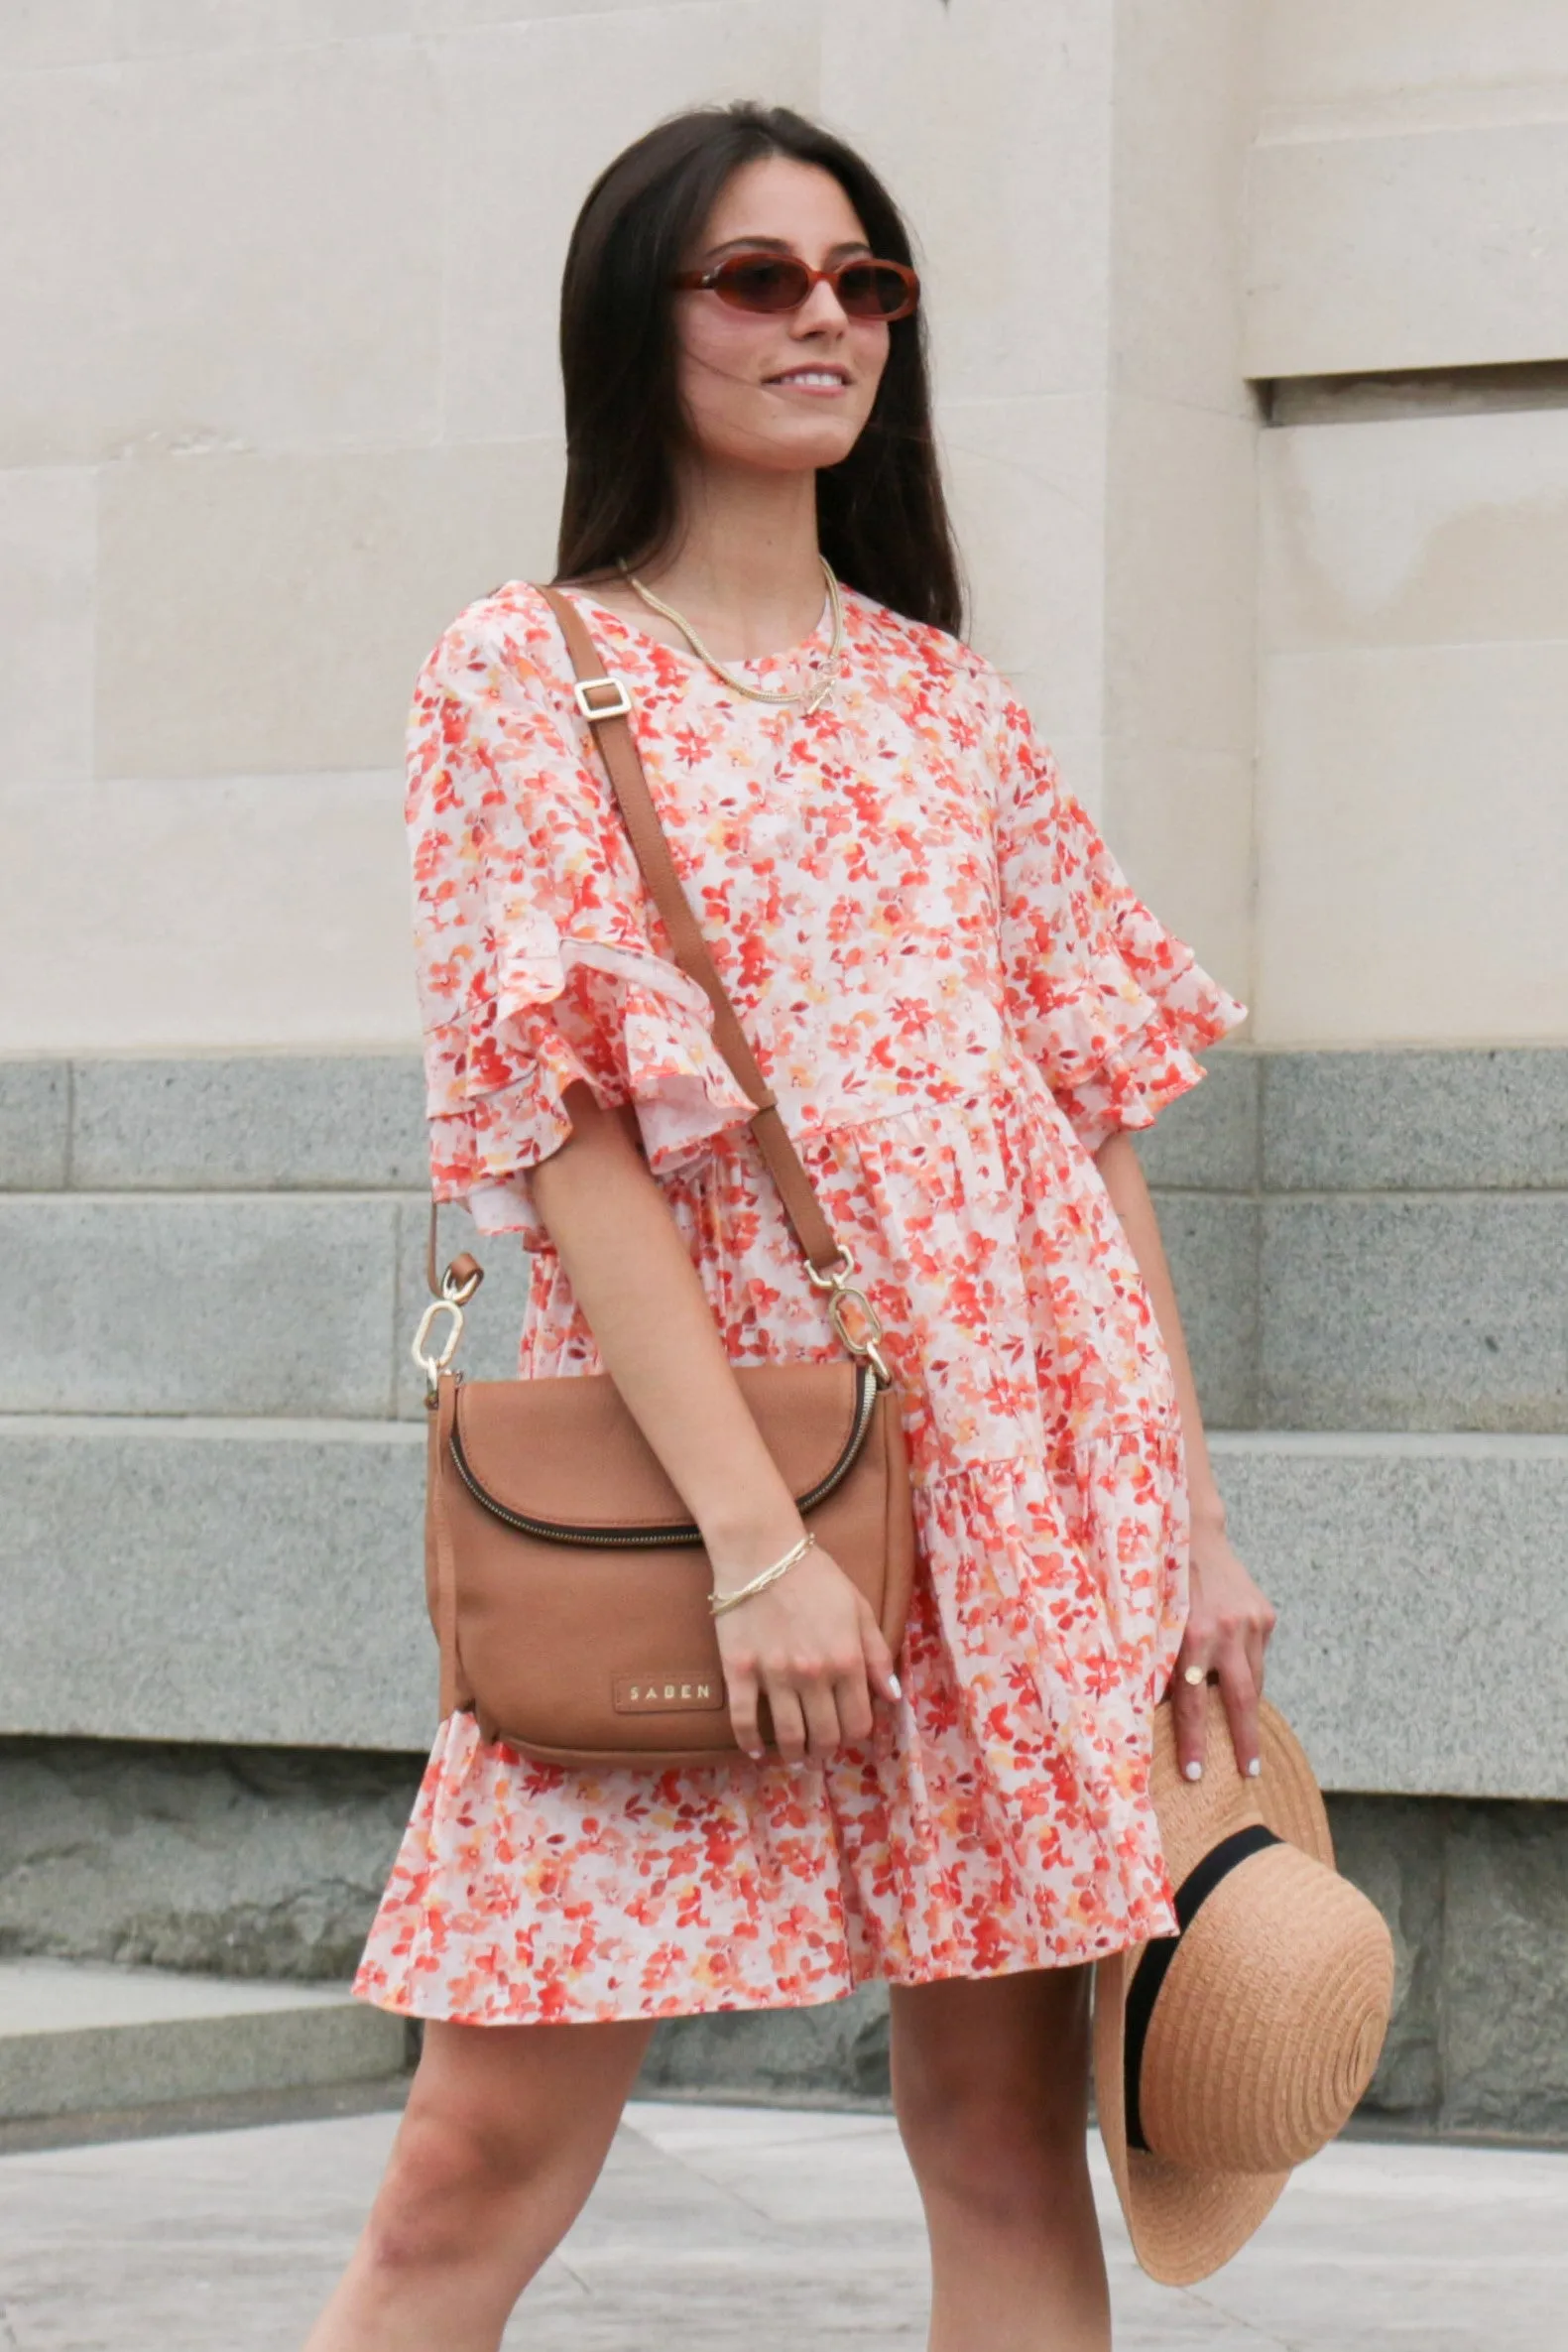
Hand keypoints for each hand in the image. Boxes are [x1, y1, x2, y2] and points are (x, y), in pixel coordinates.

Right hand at [713, 1540, 900, 1764]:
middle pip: (825, 1736)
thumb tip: (892, 1697)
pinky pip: (743, 1720)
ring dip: (793, 1753)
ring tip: (793, 1754)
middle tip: (819, 1748)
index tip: (846, 1731)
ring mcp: (775, 1675)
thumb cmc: (815, 1575)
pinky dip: (749, 1742)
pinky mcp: (740, 1671)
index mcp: (847, 1660)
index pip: (858, 1722)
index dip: (855, 1734)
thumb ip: (877, 1655)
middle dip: (825, 1749)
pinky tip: (754, 1750)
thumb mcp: (858, 1608)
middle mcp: (814, 1675)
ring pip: (788, 1736)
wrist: (762, 1551)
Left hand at [1170, 1518, 1276, 1781]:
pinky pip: (1256, 1654)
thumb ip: (1159, 1663)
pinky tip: (1234, 1671)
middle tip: (1248, 1772)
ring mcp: (1250, 1621)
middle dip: (1243, 1740)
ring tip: (1245, 1739)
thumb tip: (1156, 1713)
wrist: (1192, 1533)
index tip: (1194, 1773)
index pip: (1193, 1702)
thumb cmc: (1160, 1583)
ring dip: (1246, 1707)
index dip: (1193, 1740)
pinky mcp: (1264, 1614)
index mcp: (1192, 1635)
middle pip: (1239, 1699)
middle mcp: (1225, 1630)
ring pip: (1254, 1678)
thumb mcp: (1152, 1622)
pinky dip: (1245, 1667)